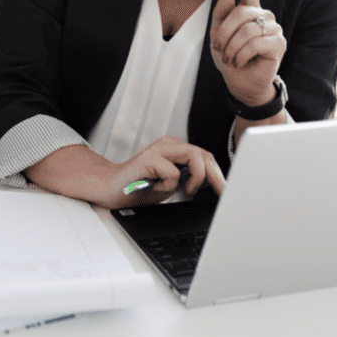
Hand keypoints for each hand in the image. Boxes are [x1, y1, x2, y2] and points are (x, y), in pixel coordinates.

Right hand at [24, 138, 225, 209]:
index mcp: (175, 149)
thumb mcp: (171, 185)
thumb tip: (213, 185)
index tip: (226, 191)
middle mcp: (168, 145)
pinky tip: (156, 187)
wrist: (111, 191)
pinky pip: (172, 173)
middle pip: (203, 155)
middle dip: (214, 177)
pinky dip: (169, 186)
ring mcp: (158, 150)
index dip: (218, 174)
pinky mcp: (148, 158)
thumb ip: (189, 180)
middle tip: (218, 192)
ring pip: (193, 158)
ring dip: (194, 179)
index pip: (205, 156)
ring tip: (183, 190)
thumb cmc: (139, 188)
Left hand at [210, 0, 286, 106]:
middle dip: (224, 32)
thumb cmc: (230, 57)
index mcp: (250, 10)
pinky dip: (241, 55)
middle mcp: (264, 16)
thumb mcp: (217, 35)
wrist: (240, 81)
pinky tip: (239, 62)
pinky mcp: (279, 44)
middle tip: (219, 48)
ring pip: (248, 29)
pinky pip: (256, 43)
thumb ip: (220, 15)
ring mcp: (274, 29)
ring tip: (229, 58)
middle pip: (242, 12)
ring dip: (232, 47)